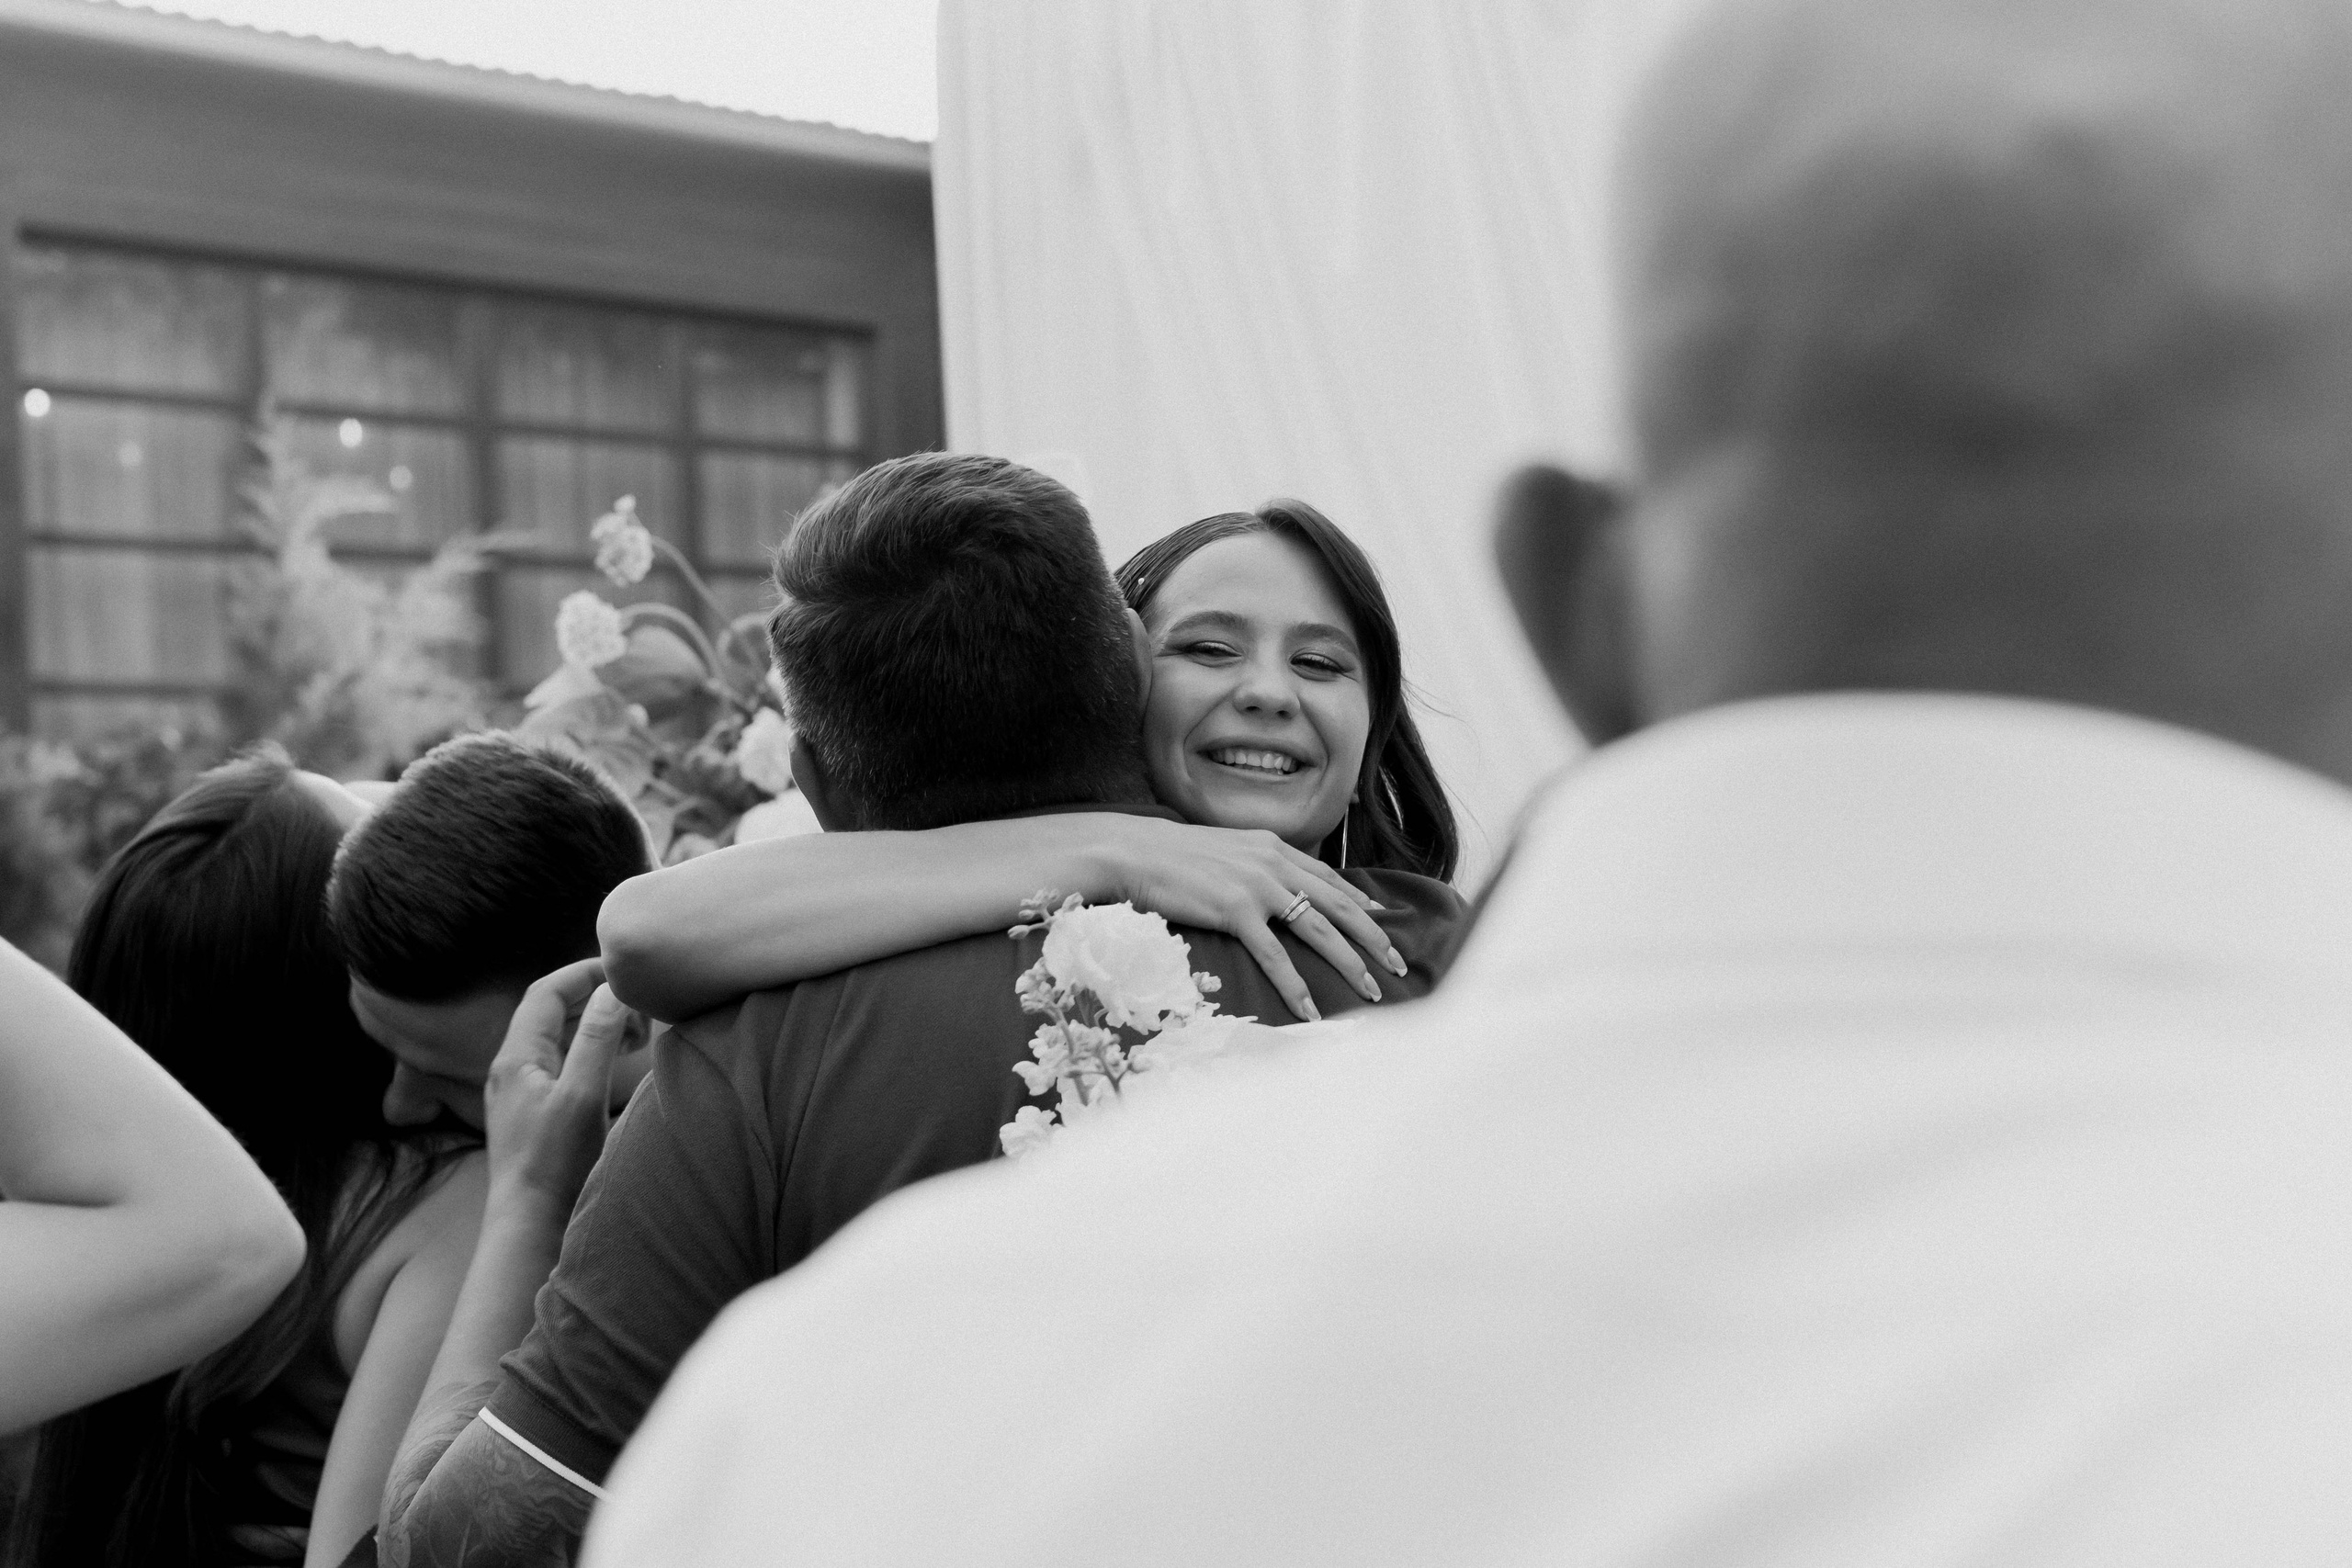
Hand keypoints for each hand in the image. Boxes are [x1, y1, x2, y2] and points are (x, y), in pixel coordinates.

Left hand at [482, 958, 634, 1213]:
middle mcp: (509, 1069)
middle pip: (548, 1012)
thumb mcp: (581, 1097)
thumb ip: (596, 1039)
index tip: (621, 969)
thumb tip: (612, 990)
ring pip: (554, 1039)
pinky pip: (558, 1064)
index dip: (582, 973)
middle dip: (592, 998)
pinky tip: (611, 1066)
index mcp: (515, 1057)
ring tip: (632, 1033)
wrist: (527, 1225)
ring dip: (591, 1025)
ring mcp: (517, 1092)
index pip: (546, 992)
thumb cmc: (554, 1165)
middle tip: (636, 1004)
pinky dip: (586, 1051)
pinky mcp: (528, 1113)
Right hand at [1099, 818, 1408, 1021]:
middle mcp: (1275, 864)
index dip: (1361, 903)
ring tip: (1371, 991)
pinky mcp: (1236, 911)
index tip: (1383, 923)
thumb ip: (1256, 865)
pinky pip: (1275, 956)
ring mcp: (1257, 887)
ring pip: (1320, 931)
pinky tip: (1309, 1009)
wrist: (1134, 850)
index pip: (1330, 879)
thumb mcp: (1226, 849)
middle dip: (1374, 938)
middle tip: (1398, 964)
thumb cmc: (1172, 856)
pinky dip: (1295, 986)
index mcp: (1274, 848)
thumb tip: (1275, 888)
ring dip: (1351, 964)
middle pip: (1340, 906)